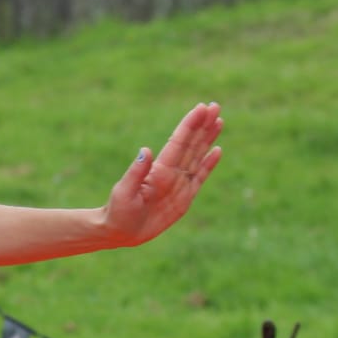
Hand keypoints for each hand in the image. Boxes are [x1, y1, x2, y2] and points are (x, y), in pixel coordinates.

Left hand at [101, 102, 223, 247]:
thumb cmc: (118, 212)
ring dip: (208, 138)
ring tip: (218, 121)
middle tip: (214, 106)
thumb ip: (136, 172)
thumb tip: (146, 150)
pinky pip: (200, 176)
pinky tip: (217, 149)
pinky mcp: (185, 197)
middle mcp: (171, 173)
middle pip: (191, 144)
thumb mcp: (124, 193)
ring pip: (198, 156)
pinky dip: (209, 163)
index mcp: (159, 170)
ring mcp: (179, 183)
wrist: (120, 232)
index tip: (201, 108)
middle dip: (203, 125)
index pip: (179, 142)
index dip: (190, 125)